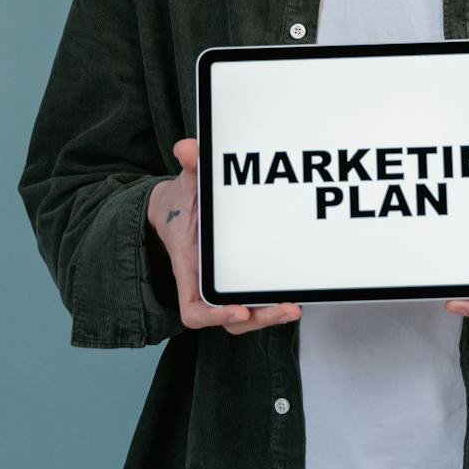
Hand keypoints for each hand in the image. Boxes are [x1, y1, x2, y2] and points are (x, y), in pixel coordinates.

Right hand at [149, 137, 302, 335]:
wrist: (175, 209)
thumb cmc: (179, 203)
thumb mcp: (184, 182)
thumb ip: (190, 166)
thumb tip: (187, 149)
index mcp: (188, 267)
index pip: (193, 309)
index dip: (214, 315)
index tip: (238, 308)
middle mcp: (205, 282)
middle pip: (229, 319)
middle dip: (258, 319)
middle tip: (286, 308)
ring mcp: (222, 283)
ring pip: (244, 316)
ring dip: (268, 317)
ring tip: (293, 307)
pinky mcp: (237, 278)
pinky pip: (253, 300)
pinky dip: (270, 303)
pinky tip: (294, 294)